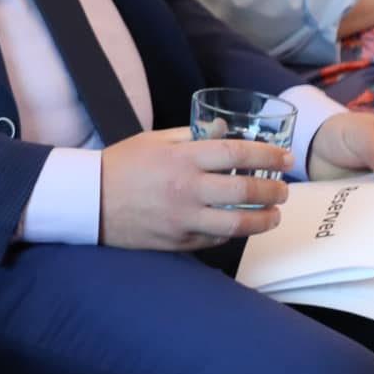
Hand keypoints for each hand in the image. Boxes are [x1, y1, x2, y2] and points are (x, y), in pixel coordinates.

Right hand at [99, 126, 290, 249]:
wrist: (89, 199)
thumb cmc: (122, 164)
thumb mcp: (154, 140)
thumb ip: (192, 135)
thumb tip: (226, 132)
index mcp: (180, 158)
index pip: (236, 154)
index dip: (267, 156)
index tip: (284, 158)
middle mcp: (185, 188)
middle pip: (245, 191)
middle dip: (274, 190)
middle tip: (283, 189)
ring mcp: (182, 218)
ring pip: (238, 224)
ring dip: (264, 219)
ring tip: (273, 213)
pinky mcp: (178, 241)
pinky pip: (217, 239)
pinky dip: (234, 232)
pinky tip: (241, 225)